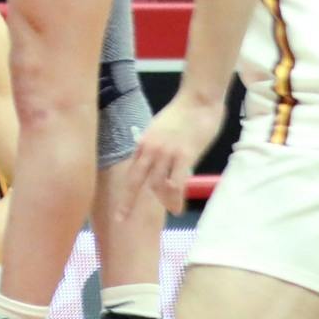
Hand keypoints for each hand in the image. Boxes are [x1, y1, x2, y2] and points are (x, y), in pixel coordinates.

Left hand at [122, 91, 224, 215]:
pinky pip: (175, 183)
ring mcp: (166, 152)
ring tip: (172, 209)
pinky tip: (177, 209)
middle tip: (121, 219)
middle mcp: (150, 148)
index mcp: (143, 142)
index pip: (132, 170)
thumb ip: (155, 145)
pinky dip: (175, 199)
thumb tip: (154, 161)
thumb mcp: (161, 129)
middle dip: (127, 201)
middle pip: (135, 180)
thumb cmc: (183, 113)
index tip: (120, 203)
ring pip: (157, 184)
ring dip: (164, 200)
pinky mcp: (183, 155)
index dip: (127, 188)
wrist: (198, 99)